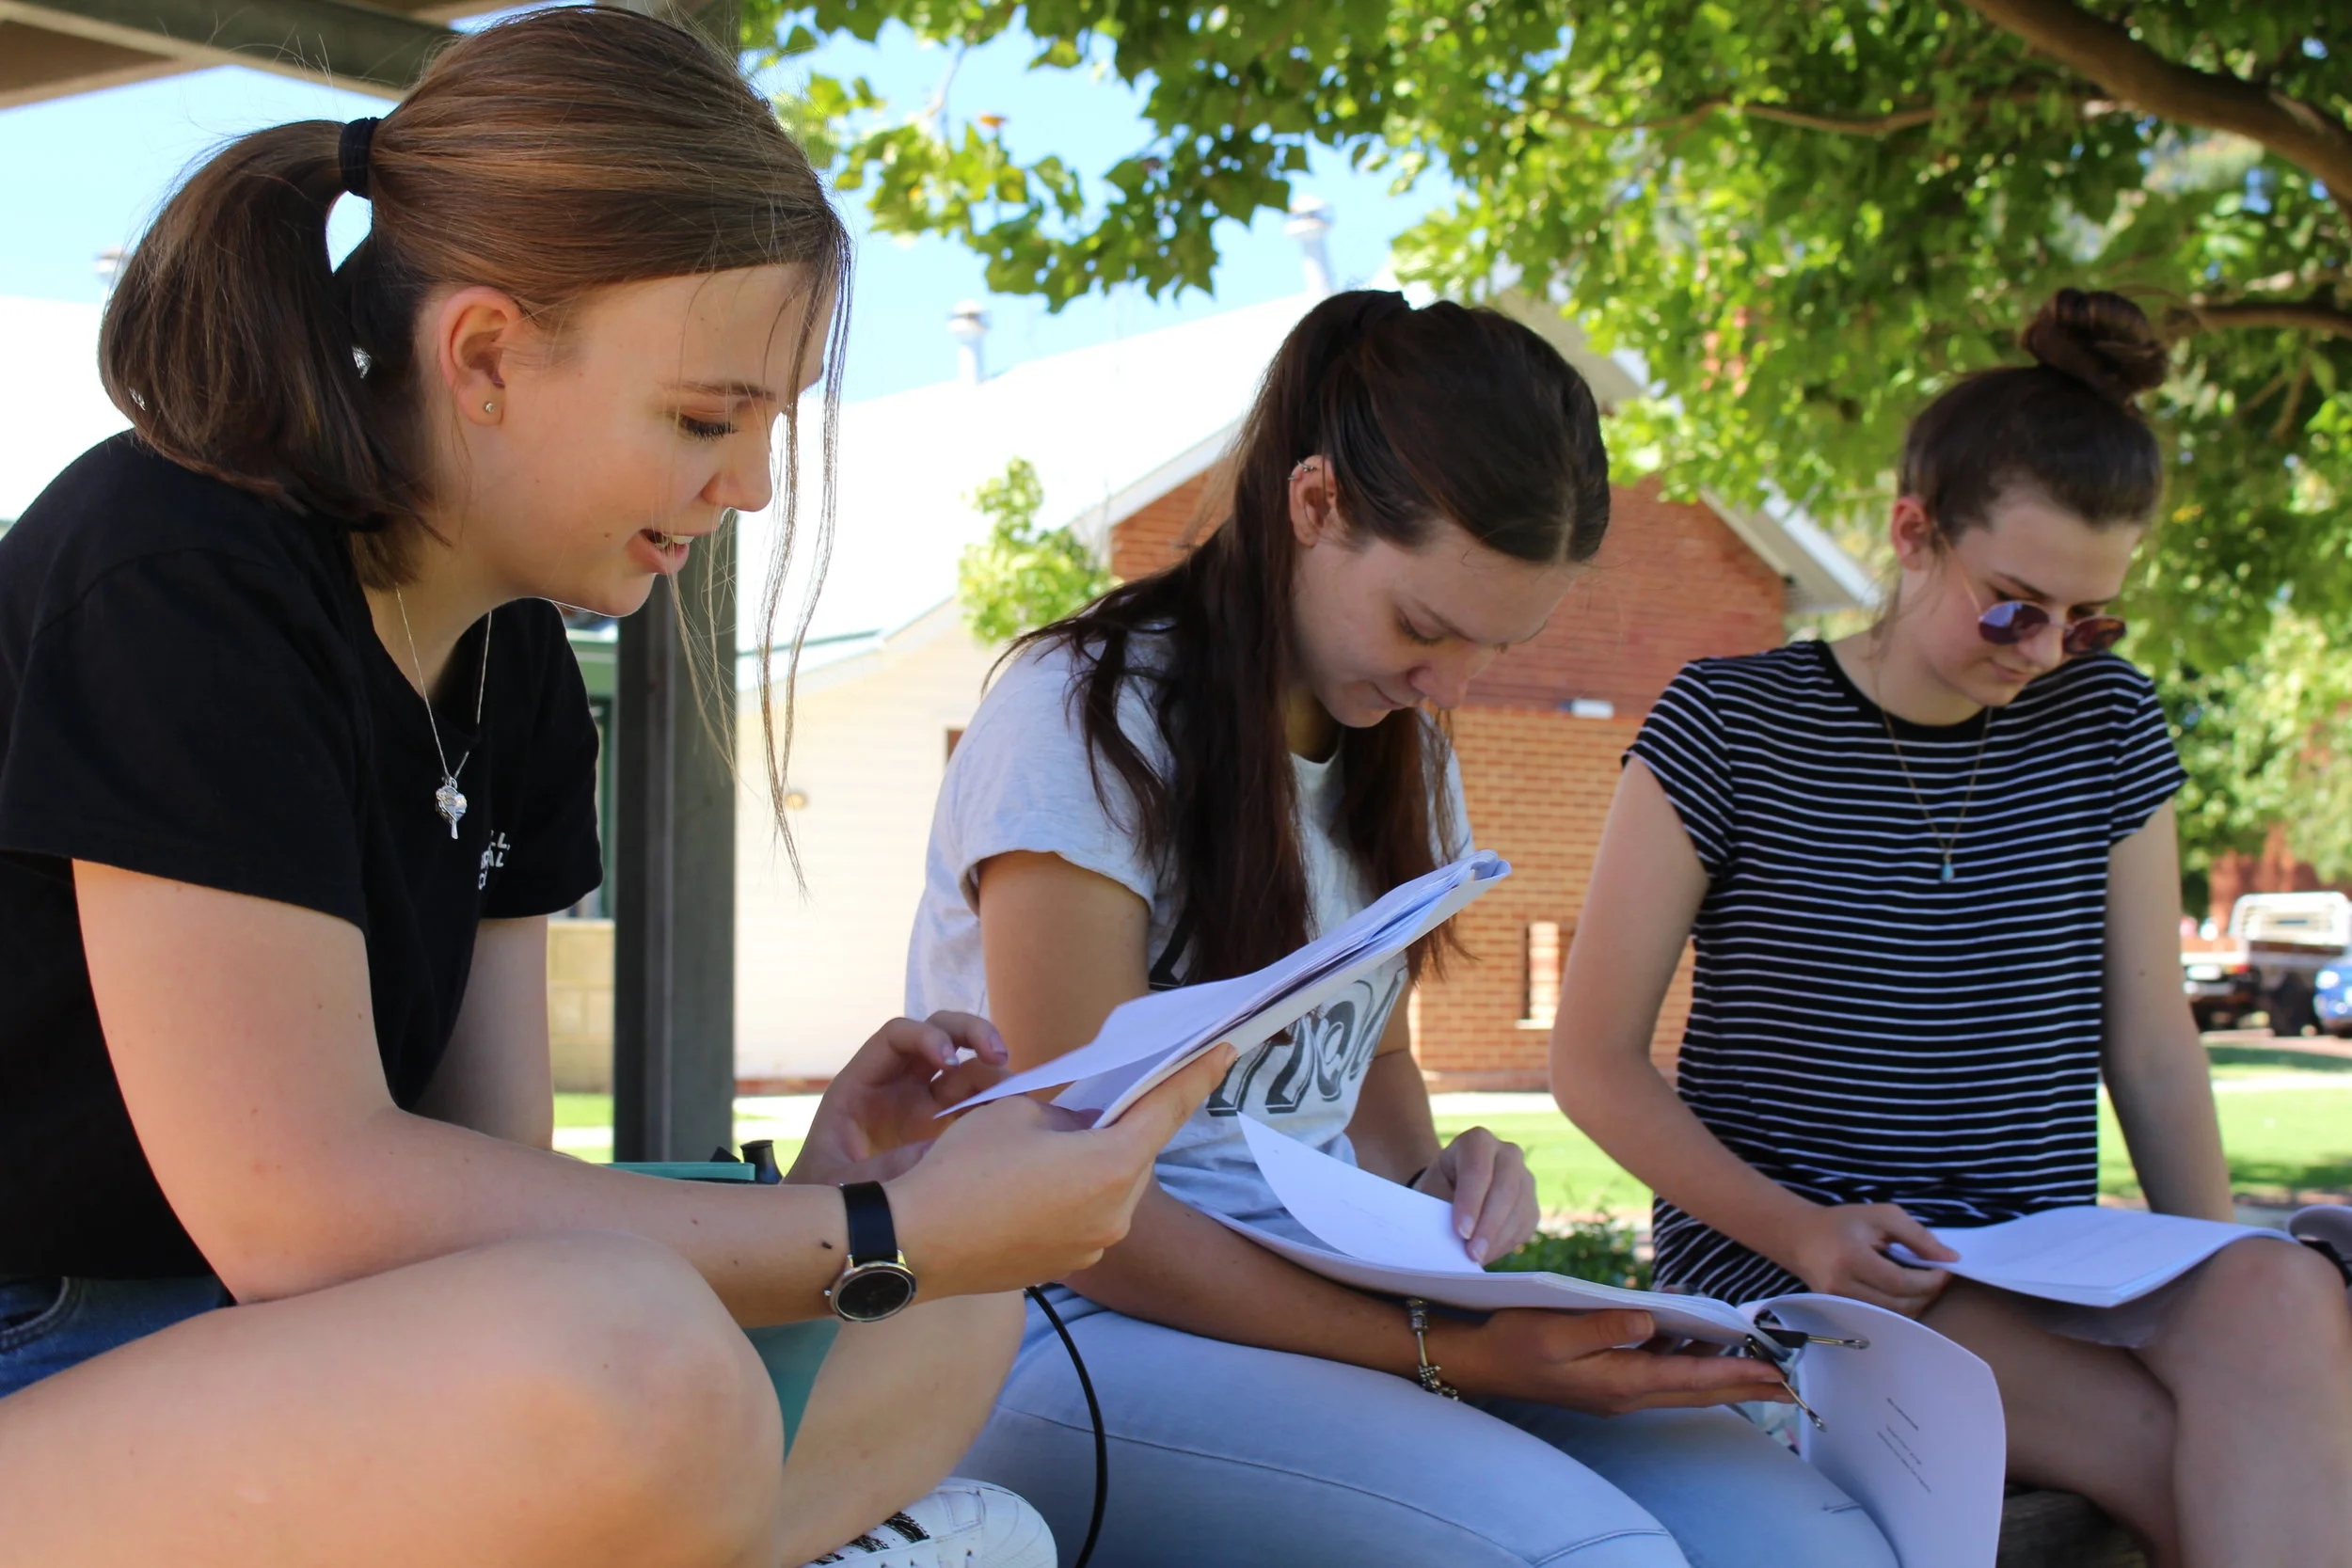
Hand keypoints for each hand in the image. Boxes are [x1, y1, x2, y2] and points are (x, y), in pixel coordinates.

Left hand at [786, 1012, 1009, 1184]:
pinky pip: (978, 1104)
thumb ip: (884, 1168)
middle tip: (999, 1053)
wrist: (833, 1228)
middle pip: (939, 1033)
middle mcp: (897, 1085)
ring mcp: (924, 1105)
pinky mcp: (946, 1129)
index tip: (949, 1061)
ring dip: (994, 1069)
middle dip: (971, 1033)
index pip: (896, 1037)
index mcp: (862, 1084)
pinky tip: (1017, 1115)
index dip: (926, 1037)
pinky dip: (1000, 1103)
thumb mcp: (842, 1185)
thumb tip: (939, 1152)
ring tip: (1019, 1093)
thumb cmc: (824, 1199)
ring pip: (966, 1066)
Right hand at [884, 1044, 1234, 1298]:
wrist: (915, 1243)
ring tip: (1054, 1146)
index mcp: (1112, 1165)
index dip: (1197, 1076)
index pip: (1167, 1109)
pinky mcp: (1067, 1265)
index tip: (1224, 1052)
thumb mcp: (1018, 1112)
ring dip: (1096, 1163)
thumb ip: (1066, 1113)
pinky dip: (1073, 1194)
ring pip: (1111, 1188)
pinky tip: (1034, 1184)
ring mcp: (1093, 1247)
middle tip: (1107, 1098)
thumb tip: (1078, 1128)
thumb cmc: (964, 1169)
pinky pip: (1086, 1217)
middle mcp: (1116, 1213)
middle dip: (1125, 1125)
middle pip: (1138, 1154)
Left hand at [1412, 1127, 1538, 1264]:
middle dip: (1488, 1224)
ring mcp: (1524, 1177)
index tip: (1460, 1232)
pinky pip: (1526, 1225)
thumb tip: (1448, 1243)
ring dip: (1498, 1238)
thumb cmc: (1437, 1187)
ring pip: (1519, 1208)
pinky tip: (1488, 1254)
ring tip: (1477, 1259)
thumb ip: (1439, 1209)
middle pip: (1505, 1188)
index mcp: (1477, 1141)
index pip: (1477, 1169)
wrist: (1451, 1188)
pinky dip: (1506, 1243)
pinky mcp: (1531, 1202)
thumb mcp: (1431, 1190)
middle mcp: (1507, 1153)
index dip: (1470, 1202)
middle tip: (1472, 1253)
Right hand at [1431, 1308, 1792, 1414]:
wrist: (1480, 1361)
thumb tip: (1652, 1320)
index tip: (1776, 1375)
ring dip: (1720, 1374)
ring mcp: (1617, 1388)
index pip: (1693, 1378)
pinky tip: (1698, 1342)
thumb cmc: (1514, 1340)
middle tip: (1787, 1382)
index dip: (1737, 1374)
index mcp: (1620, 1381)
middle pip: (1698, 1389)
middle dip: (1744, 1385)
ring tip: (1757, 1364)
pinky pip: (1662, 1373)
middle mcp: (1626, 1392)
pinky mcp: (1608, 1379)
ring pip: (1683, 1383)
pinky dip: (1689, 1362)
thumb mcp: (1556, 1328)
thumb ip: (1606, 1325)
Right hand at [1783, 1202, 1956, 1315]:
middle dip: (1928, 1292)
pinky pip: (1883, 1317)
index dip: (1931, 1280)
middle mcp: (1843, 1287)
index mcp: (1851, 1259)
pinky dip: (1901, 1307)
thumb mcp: (1881, 1216)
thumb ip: (1917, 1235)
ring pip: (1894, 1316)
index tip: (1946, 1268)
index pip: (1901, 1282)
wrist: (1799, 1237)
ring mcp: (1840, 1303)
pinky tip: (1905, 1292)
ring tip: (1923, 1283)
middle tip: (1938, 1275)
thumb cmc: (1842, 1223)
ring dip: (1917, 1302)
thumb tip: (1950, 1258)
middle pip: (1901, 1304)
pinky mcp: (1842, 1312)